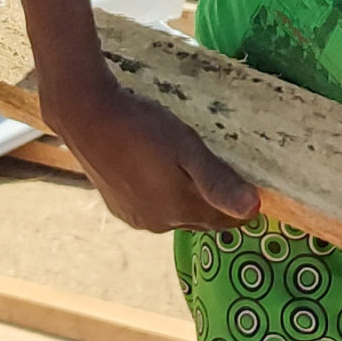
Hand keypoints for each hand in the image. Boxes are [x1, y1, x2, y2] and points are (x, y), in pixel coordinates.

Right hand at [49, 77, 261, 233]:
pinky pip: (153, 207)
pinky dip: (163, 194)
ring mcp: (135, 217)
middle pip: (201, 218)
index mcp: (179, 212)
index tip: (251, 182)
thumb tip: (254, 210)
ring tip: (191, 167)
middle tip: (222, 168)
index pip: (225, 221)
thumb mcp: (186, 148)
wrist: (86, 116)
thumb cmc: (142, 127)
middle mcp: (158, 224)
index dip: (240, 204)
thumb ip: (218, 181)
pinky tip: (159, 170)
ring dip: (187, 197)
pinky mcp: (117, 206)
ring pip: (176, 213)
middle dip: (214, 200)